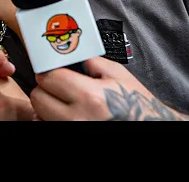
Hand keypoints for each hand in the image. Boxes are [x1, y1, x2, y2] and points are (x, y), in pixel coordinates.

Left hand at [30, 56, 188, 120]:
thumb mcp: (118, 75)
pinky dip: (51, 119)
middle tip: (58, 87)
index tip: (52, 71)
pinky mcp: (72, 135)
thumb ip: (91, 61)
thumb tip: (68, 53)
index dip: (49, 71)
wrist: (149, 126)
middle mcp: (78, 117)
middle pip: (39, 97)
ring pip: (40, 114)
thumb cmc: (136, 104)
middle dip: (46, 89)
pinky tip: (65, 114)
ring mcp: (73, 130)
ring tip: (65, 102)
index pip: (49, 78)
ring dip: (47, 105)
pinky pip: (47, 124)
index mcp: (90, 96)